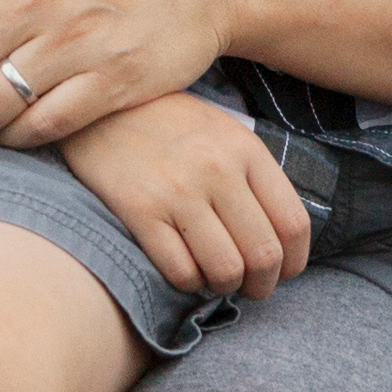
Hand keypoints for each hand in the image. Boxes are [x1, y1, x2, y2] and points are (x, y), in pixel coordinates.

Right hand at [59, 90, 309, 299]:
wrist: (97, 104)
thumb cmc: (167, 124)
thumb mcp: (223, 133)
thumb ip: (254, 178)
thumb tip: (280, 239)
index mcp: (245, 149)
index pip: (293, 223)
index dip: (294, 261)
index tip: (284, 272)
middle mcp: (217, 169)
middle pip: (264, 254)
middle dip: (262, 284)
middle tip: (251, 287)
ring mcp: (177, 191)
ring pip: (225, 270)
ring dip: (225, 286)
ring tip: (215, 279)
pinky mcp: (139, 211)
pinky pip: (180, 272)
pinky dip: (189, 283)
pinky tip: (185, 269)